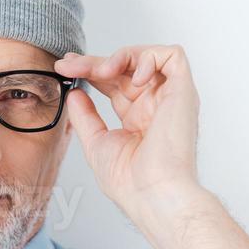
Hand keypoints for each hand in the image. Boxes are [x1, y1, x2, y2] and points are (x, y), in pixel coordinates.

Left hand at [55, 45, 202, 219]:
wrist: (150, 193)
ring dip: (120, 56)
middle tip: (70, 64)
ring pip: (147, 56)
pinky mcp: (183, 91)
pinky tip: (133, 78)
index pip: (112, 84)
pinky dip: (150, 57)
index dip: (90, 72)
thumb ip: (85, 117)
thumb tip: (74, 93)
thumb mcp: (96, 143)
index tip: (65, 68)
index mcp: (135, 118)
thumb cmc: (128, 181)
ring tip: (102, 71)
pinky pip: (173, 56)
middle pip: (124, 68)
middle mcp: (153, 105)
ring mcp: (169, 97)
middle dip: (95, 61)